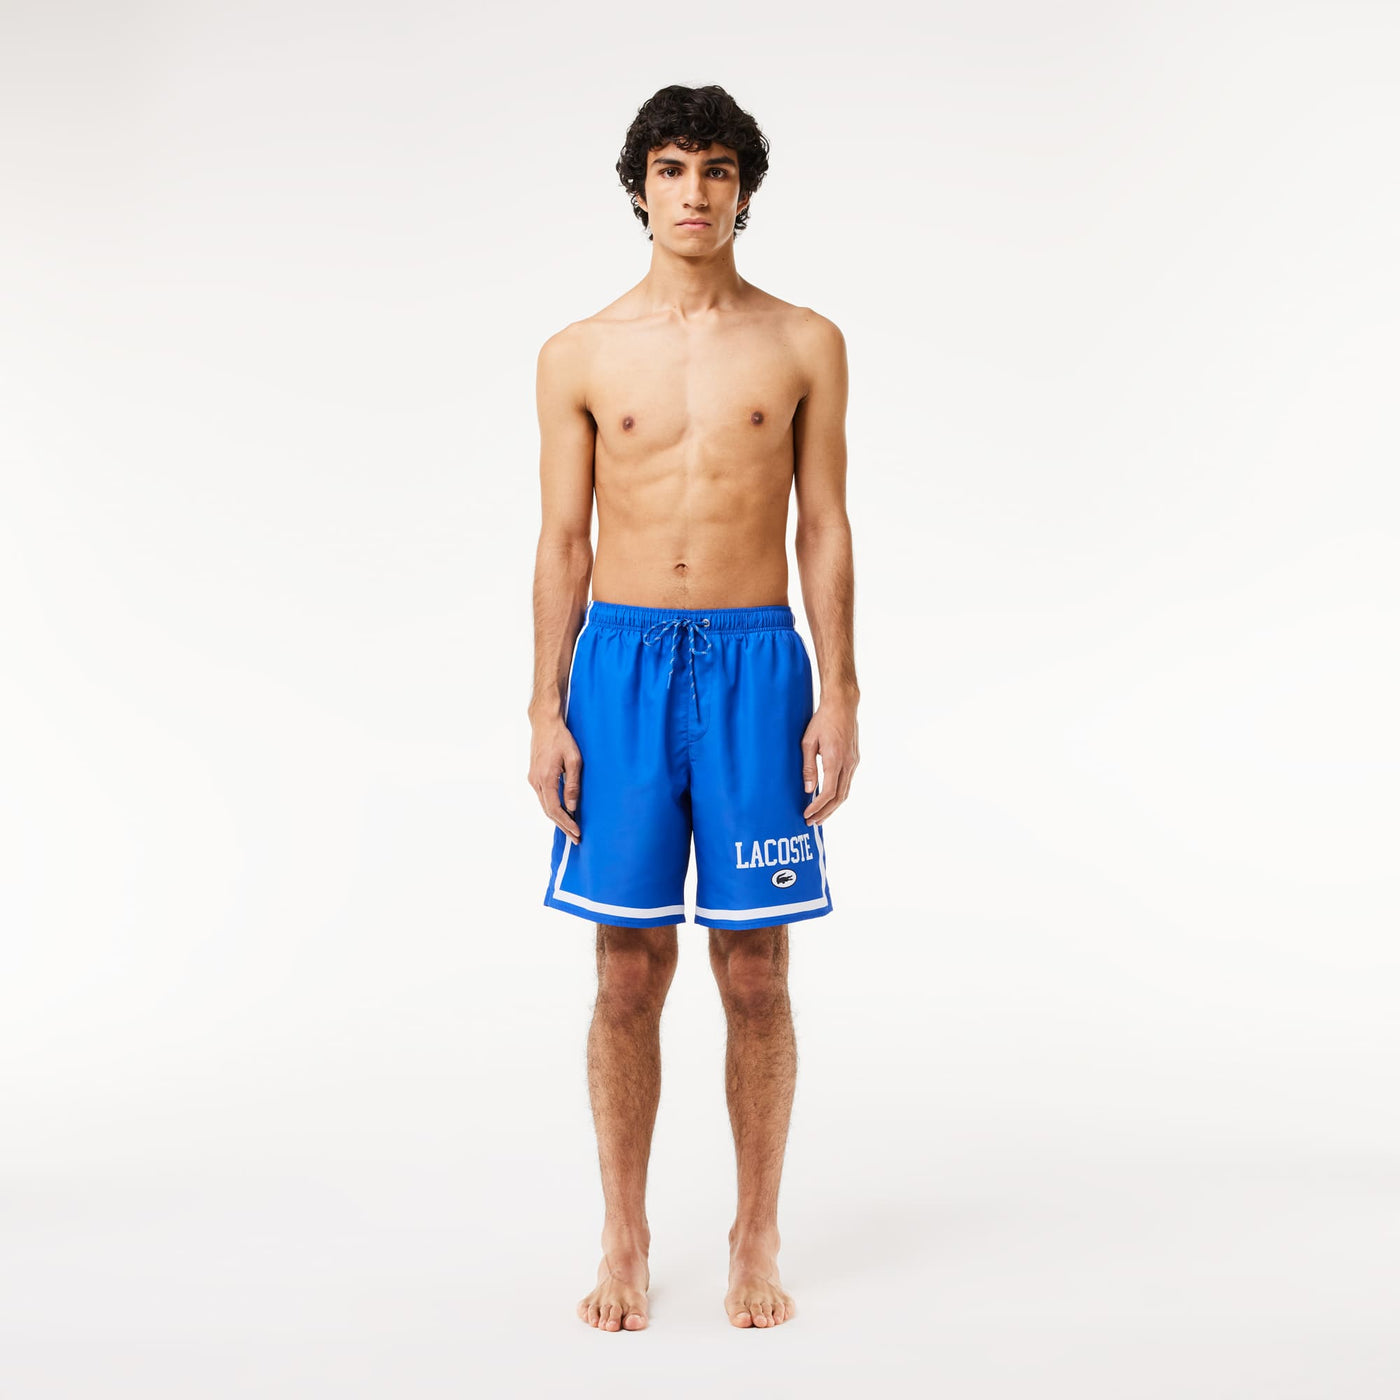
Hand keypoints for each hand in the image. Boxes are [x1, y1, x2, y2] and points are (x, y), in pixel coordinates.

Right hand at [529, 716, 582, 842]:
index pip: (555, 809)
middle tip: (576, 838)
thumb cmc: (562, 738)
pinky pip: (543, 797)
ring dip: (557, 819)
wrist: (544, 724)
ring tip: (571, 829)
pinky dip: (552, 808)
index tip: (577, 833)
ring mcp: (533, 779)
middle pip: (548, 812)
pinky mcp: (534, 776)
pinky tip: (562, 812)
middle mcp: (536, 782)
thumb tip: (572, 806)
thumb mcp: (574, 759)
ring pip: (544, 806)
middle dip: (563, 826)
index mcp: (545, 779)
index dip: (566, 823)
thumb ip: (572, 783)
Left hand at [801, 696, 859, 824]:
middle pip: (839, 797)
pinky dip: (838, 795)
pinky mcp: (854, 759)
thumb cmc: (822, 720)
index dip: (818, 807)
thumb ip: (808, 767)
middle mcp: (848, 763)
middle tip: (812, 822)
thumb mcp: (808, 742)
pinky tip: (829, 799)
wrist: (842, 705)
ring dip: (833, 807)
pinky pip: (847, 782)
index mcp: (835, 759)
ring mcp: (854, 762)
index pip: (829, 792)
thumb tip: (808, 789)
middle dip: (825, 813)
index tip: (807, 815)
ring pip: (846, 792)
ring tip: (820, 816)